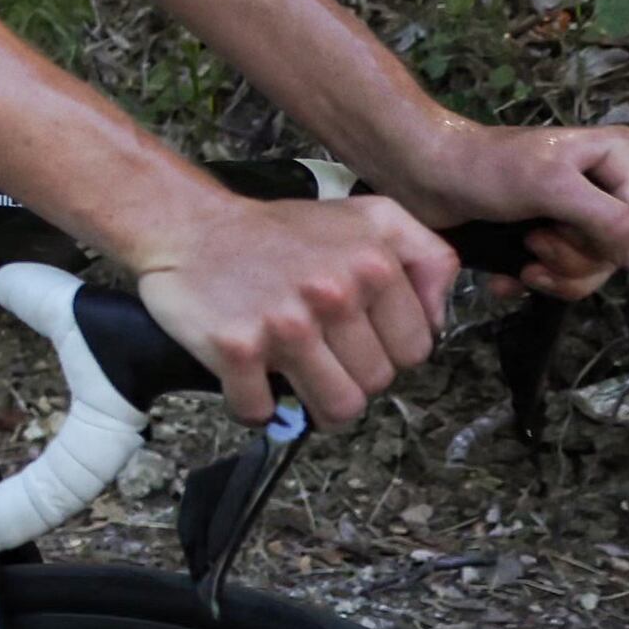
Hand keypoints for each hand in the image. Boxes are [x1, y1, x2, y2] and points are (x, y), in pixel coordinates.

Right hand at [129, 190, 458, 427]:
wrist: (190, 226)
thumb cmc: (278, 231)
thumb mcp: (369, 217)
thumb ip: (426, 256)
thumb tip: (439, 317)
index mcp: (373, 264)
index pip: (415, 349)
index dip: (389, 350)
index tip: (361, 338)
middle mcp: (333, 295)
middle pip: (376, 383)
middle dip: (353, 376)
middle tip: (325, 355)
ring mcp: (284, 325)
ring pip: (336, 408)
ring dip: (318, 403)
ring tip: (300, 379)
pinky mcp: (236, 349)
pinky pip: (261, 411)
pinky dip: (255, 406)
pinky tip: (252, 380)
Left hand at [372, 116, 628, 299]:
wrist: (423, 174)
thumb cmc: (486, 170)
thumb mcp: (552, 186)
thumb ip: (607, 218)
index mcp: (620, 158)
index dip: (606, 240)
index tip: (556, 226)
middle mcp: (606, 185)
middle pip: (618, 254)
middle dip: (573, 259)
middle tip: (532, 241)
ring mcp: (577, 215)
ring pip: (592, 271)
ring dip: (553, 275)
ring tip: (521, 259)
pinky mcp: (547, 238)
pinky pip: (561, 277)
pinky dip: (533, 283)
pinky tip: (504, 281)